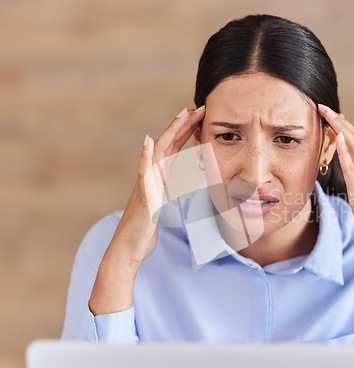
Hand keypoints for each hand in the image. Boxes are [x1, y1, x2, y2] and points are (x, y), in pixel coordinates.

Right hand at [110, 106, 205, 266]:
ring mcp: (145, 184)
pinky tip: (147, 142)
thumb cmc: (145, 229)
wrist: (128, 248)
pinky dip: (145, 157)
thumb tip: (171, 182)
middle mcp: (151, 176)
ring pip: (157, 152)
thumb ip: (164, 192)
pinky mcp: (143, 196)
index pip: (174, 149)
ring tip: (181, 115)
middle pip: (167, 145)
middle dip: (183, 125)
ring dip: (169, 133)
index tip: (199, 117)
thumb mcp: (161, 206)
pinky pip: (143, 174)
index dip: (186, 132)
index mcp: (158, 178)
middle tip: (198, 108)